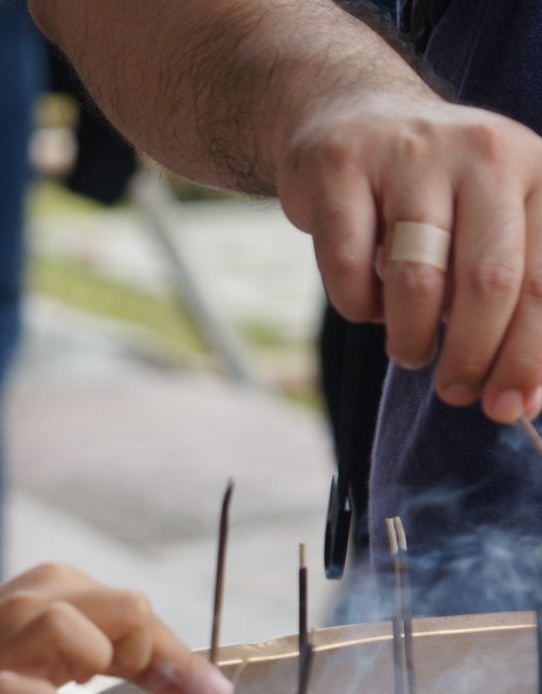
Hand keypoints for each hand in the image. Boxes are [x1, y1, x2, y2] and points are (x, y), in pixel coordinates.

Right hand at [0, 563, 233, 693]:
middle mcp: (38, 596)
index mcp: (62, 582)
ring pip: (81, 637)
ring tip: (65, 683)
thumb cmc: (5, 660)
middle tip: (114, 681)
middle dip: (142, 656)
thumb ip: (130, 655)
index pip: (142, 609)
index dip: (179, 656)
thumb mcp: (68, 644)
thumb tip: (205, 685)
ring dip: (91, 670)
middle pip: (131, 609)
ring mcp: (9, 636)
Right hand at [277, 92, 541, 423]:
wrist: (349, 117)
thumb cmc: (432, 197)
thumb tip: (524, 396)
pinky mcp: (341, 169)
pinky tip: (367, 303)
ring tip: (409, 351)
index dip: (529, 355)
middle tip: (455, 390)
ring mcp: (409, 155)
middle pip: (488, 281)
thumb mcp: (493, 224)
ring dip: (410, 338)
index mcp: (538, 171)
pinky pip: (347, 267)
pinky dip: (357, 304)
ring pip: (416, 279)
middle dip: (471, 354)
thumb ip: (516, 299)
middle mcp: (484, 153)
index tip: (509, 407)